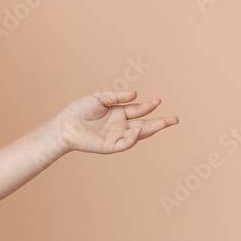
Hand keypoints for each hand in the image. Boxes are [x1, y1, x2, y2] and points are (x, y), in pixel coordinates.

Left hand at [56, 90, 178, 154]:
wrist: (64, 124)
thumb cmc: (79, 111)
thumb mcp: (99, 98)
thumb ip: (117, 96)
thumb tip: (136, 94)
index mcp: (118, 113)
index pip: (138, 110)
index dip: (148, 106)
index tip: (158, 100)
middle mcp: (121, 125)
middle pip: (145, 124)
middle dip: (160, 122)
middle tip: (176, 119)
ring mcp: (117, 136)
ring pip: (139, 134)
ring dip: (152, 129)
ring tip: (165, 123)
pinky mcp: (110, 146)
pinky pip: (125, 143)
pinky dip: (132, 138)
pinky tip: (137, 130)